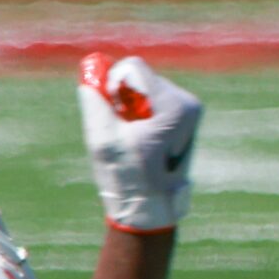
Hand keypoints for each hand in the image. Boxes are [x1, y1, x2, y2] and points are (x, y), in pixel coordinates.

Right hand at [77, 52, 202, 233]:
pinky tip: (137, 138)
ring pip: (145, 90)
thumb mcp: (103, 139)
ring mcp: (190, 111)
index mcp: (174, 106)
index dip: (112, 84)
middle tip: (119, 128)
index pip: (133, 68)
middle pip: (140, 79)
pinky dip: (138, 114)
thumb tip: (89, 78)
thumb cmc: (128, 177)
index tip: (111, 109)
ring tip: (129, 137)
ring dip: (129, 107)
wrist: (150, 210)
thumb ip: (94, 103)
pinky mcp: (185, 118)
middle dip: (122, 98)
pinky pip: (152, 101)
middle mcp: (188, 104)